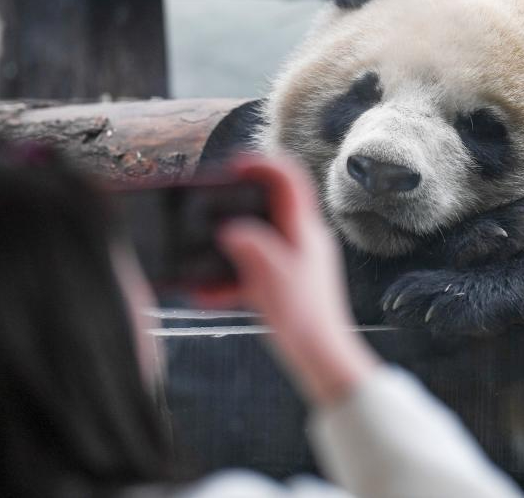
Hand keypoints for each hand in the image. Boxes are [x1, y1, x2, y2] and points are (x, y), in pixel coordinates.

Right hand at [216, 154, 378, 405]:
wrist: (322, 358)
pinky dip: (231, 280)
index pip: (290, 179)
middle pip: (269, 209)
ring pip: (257, 243)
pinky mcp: (287, 285)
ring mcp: (296, 263)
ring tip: (201, 265)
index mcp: (306, 230)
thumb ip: (250, 245)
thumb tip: (230, 229)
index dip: (262, 164)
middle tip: (210, 208)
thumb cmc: (305, 317)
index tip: (234, 165)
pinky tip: (207, 295)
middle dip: (236, 208)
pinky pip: (254, 272)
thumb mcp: (271, 275)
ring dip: (228, 251)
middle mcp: (304, 241)